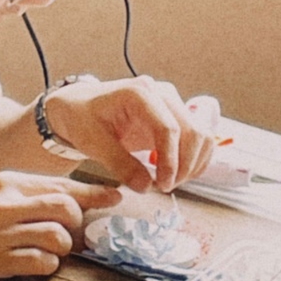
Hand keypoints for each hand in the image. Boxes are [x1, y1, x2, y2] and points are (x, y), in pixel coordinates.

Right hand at [0, 172, 121, 280]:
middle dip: (76, 225)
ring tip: (47, 252)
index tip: (115, 198)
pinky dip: (47, 265)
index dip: (92, 194)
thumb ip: (35, 198)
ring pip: (57, 235)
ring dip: (61, 248)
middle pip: (64, 208)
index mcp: (7, 183)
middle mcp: (2, 203)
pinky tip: (35, 265)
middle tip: (70, 237)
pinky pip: (41, 260)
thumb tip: (85, 201)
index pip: (60, 185)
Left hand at [43, 76, 218, 192]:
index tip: (163, 184)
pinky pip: (199, 138)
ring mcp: (171, 103)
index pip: (168, 128)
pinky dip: (195, 159)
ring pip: (201, 134)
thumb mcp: (93, 143)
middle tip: (165, 187)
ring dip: (193, 163)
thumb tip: (146, 186)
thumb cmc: (82, 118)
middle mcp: (161, 94)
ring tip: (170, 182)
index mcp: (139, 93)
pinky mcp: (176, 116)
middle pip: (191, 131)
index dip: (170, 160)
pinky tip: (179, 174)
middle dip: (183, 165)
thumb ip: (120, 164)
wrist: (79, 107)